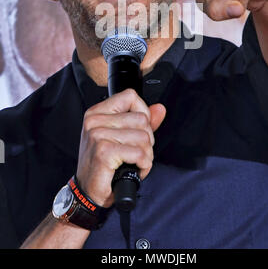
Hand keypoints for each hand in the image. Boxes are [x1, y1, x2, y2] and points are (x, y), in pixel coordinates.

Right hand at [76, 89, 165, 207]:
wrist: (87, 191)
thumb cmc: (103, 164)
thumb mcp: (121, 137)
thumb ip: (142, 121)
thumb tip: (160, 108)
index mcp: (97, 112)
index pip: (130, 96)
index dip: (143, 113)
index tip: (138, 130)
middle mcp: (95, 120)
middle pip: (141, 119)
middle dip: (147, 140)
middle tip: (135, 153)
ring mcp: (98, 135)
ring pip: (144, 137)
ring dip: (146, 155)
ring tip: (134, 162)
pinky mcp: (104, 151)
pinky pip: (139, 153)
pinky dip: (143, 165)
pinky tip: (134, 169)